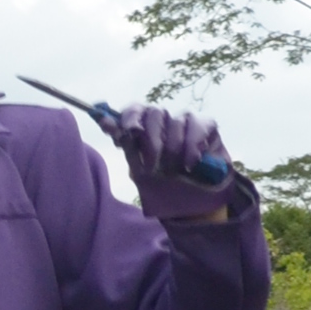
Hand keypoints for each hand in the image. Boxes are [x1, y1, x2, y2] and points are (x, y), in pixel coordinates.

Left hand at [109, 106, 232, 220]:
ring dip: (172, 150)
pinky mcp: (207, 125)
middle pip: (154, 113)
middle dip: (152, 141)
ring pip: (176, 122)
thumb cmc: (164, 183)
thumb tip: (103, 120)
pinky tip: (189, 165)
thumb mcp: (140, 169)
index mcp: (143, 126)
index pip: (133, 109)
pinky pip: (197, 127)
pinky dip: (191, 148)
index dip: (129, 117)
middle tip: (153, 166)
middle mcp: (163, 119)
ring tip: (173, 171)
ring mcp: (185, 120)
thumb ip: (125, 144)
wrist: (194, 200)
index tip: (129, 131)